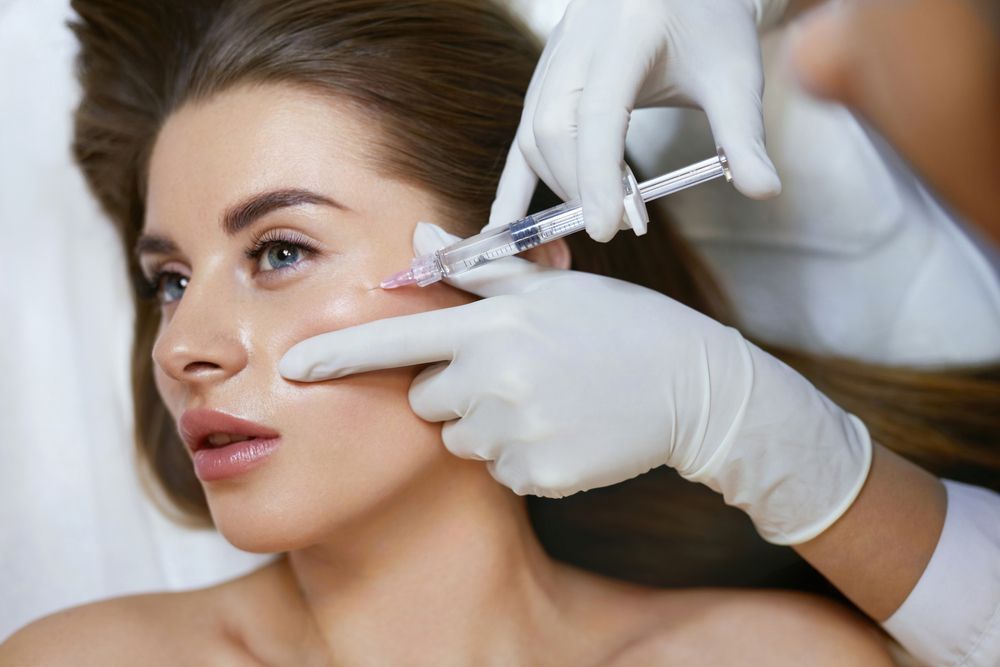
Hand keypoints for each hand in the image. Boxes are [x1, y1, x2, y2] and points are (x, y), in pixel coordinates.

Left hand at [280, 222, 869, 544]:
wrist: (692, 385)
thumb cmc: (619, 323)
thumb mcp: (553, 285)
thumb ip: (480, 267)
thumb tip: (424, 234)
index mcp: (492, 325)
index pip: (396, 342)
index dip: (338, 356)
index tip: (290, 371)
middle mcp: (495, 379)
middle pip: (428, 400)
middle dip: (454, 389)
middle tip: (514, 372)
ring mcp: (517, 431)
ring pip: (463, 439)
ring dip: (490, 423)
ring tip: (547, 398)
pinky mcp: (538, 474)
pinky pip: (502, 469)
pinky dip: (524, 454)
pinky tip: (564, 430)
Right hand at [491, 0, 785, 241]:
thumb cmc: (711, 23)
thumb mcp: (736, 76)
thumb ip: (744, 136)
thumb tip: (765, 191)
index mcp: (626, 34)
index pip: (597, 112)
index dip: (596, 174)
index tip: (605, 228)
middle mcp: (576, 43)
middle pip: (553, 127)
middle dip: (579, 187)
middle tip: (620, 224)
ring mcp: (552, 62)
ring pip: (532, 136)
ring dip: (557, 188)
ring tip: (598, 219)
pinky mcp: (544, 82)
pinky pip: (520, 139)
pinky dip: (514, 186)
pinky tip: (507, 228)